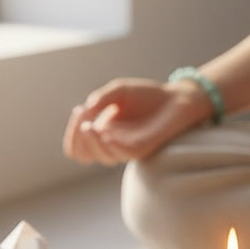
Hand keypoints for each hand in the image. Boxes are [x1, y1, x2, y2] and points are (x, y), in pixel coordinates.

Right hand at [62, 78, 209, 165]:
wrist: (176, 98)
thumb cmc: (148, 95)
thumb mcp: (119, 91)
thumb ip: (102, 99)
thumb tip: (85, 110)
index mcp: (104, 131)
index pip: (80, 145)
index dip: (73, 134)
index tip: (78, 111)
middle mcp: (114, 143)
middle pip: (86, 155)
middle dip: (79, 138)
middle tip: (82, 117)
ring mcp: (128, 148)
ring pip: (103, 157)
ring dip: (92, 143)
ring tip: (90, 126)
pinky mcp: (143, 149)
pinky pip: (123, 154)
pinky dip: (111, 147)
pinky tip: (106, 134)